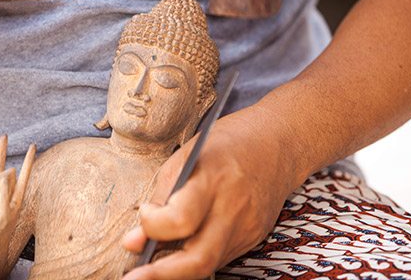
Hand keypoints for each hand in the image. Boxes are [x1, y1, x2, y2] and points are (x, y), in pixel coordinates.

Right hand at [0, 135, 35, 272]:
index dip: (28, 160)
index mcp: (17, 198)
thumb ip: (6, 192)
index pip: (25, 175)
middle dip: (7, 152)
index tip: (33, 145)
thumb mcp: (5, 214)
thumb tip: (9, 169)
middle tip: (6, 135)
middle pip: (7, 168)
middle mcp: (6, 193)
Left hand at [121, 106, 300, 279]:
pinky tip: (181, 249)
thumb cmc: (225, 143)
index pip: (180, 219)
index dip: (152, 225)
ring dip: (175, 270)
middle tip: (133, 278)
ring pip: (207, 264)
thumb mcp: (186, 155)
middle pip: (198, 259)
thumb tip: (134, 241)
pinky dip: (195, 256)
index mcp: (213, 179)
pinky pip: (218, 256)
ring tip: (151, 265)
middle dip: (161, 275)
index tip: (144, 214)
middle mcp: (234, 208)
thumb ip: (161, 196)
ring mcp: (247, 227)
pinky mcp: (253, 237)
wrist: (277, 143)